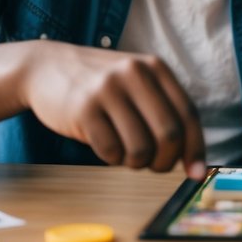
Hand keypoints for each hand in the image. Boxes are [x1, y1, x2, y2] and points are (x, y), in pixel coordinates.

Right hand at [20, 41, 204, 175]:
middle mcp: (135, 74)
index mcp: (155, 68)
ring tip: (124, 151)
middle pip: (168, 135)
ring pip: (140, 148)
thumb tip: (190, 159)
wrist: (45, 67)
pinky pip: (110, 151)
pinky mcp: (83, 108)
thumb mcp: (135, 83)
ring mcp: (108, 89)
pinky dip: (111, 157)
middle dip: (164, 161)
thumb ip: (162, 110)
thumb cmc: (99, 85)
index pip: (188, 114)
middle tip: (153, 165)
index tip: (196, 174)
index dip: (195, 148)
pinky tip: (104, 144)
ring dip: (135, 162)